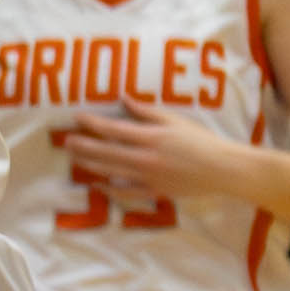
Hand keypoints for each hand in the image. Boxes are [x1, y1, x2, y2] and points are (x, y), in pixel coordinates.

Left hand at [54, 105, 237, 199]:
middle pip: (106, 152)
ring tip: (75, 159)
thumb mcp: (174, 121)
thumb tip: (123, 98)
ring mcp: (149, 177)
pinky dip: (110, 189)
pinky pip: (126, 192)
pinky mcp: (154, 192)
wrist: (222, 169)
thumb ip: (146, 112)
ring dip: (91, 164)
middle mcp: (146, 157)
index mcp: (152, 137)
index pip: (114, 129)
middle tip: (66, 141)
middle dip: (84, 146)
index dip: (93, 123)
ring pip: (112, 171)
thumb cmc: (201, 141)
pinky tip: (97, 185)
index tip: (77, 118)